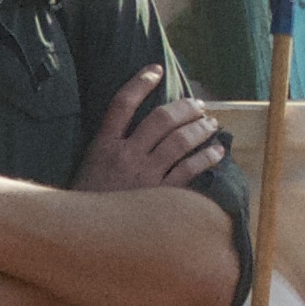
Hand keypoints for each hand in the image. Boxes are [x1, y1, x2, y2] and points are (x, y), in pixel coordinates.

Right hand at [75, 69, 227, 195]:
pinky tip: (217, 152)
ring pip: (179, 142)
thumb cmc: (90, 201)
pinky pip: (189, 170)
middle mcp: (125, 156)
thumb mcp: (89, 166)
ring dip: (200, 129)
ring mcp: (144, 176)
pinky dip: (207, 157)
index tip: (155, 70)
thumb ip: (109, 144)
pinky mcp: (160, 196)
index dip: (140, 83)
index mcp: (103, 145)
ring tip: (211, 124)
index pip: (122, 103)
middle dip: (185, 108)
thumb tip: (139, 127)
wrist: (87, 235)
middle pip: (160, 119)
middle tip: (199, 105)